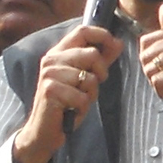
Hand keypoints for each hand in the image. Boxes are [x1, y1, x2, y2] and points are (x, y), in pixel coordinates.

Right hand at [12, 23, 124, 162]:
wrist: (43, 131)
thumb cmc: (66, 104)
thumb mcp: (84, 79)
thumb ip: (100, 61)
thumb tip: (118, 43)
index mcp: (58, 52)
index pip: (82, 31)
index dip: (102, 34)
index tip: (115, 44)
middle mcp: (51, 59)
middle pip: (91, 54)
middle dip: (101, 72)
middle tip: (91, 88)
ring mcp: (49, 74)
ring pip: (90, 78)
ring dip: (90, 95)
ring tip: (77, 102)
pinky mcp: (50, 90)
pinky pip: (83, 97)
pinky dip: (82, 108)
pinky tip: (71, 111)